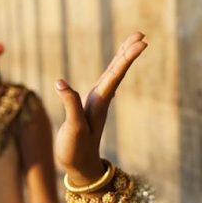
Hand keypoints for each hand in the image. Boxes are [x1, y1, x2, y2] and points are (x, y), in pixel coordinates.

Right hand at [54, 32, 146, 183]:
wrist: (80, 167)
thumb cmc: (75, 150)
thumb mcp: (73, 129)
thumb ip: (69, 106)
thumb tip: (60, 82)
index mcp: (99, 101)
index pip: (116, 74)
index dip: (127, 57)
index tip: (141, 42)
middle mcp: (101, 99)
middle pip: (118, 70)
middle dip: (128, 52)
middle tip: (141, 35)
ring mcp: (97, 102)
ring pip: (113, 74)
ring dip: (122, 57)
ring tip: (132, 42)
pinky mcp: (90, 106)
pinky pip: (105, 82)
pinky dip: (112, 69)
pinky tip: (115, 65)